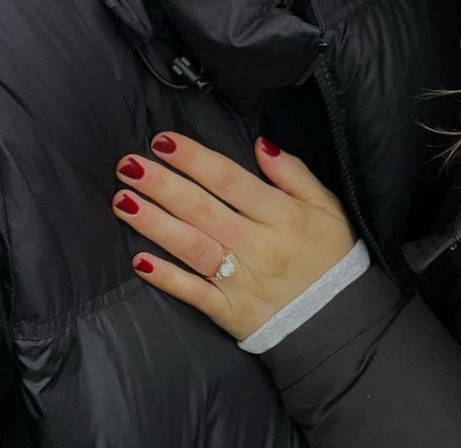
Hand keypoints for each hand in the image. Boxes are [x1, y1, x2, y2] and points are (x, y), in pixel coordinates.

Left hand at [111, 133, 355, 339]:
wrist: (337, 320)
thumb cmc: (329, 254)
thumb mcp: (325, 205)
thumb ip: (293, 173)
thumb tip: (260, 144)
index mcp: (281, 214)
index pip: (229, 179)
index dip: (194, 159)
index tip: (163, 141)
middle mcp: (257, 244)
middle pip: (202, 209)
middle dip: (163, 185)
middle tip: (129, 165)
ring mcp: (240, 280)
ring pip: (191, 247)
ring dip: (154, 223)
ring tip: (123, 200)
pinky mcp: (228, 311)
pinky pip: (193, 293)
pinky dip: (166, 277)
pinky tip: (139, 260)